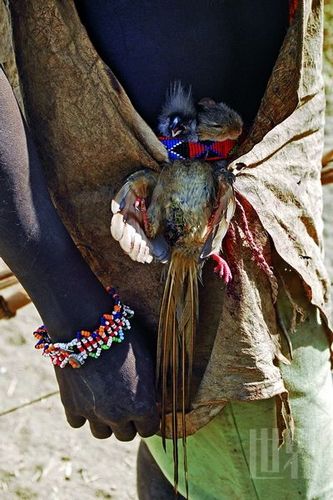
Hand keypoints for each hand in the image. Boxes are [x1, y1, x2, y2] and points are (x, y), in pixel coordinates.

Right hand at [55, 323, 159, 439]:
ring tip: (107, 401)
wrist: (88, 326)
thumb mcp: (148, 359)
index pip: (149, 429)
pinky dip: (82, 413)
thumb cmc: (125, 337)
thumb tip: (156, 397)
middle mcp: (118, 415)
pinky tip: (88, 396)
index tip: (146, 407)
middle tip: (126, 402)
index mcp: (142, 405)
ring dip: (105, 422)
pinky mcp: (71, 405)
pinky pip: (78, 422)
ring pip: (102, 433)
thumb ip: (152, 385)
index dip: (149, 418)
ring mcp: (93, 413)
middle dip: (128, 421)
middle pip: (125, 435)